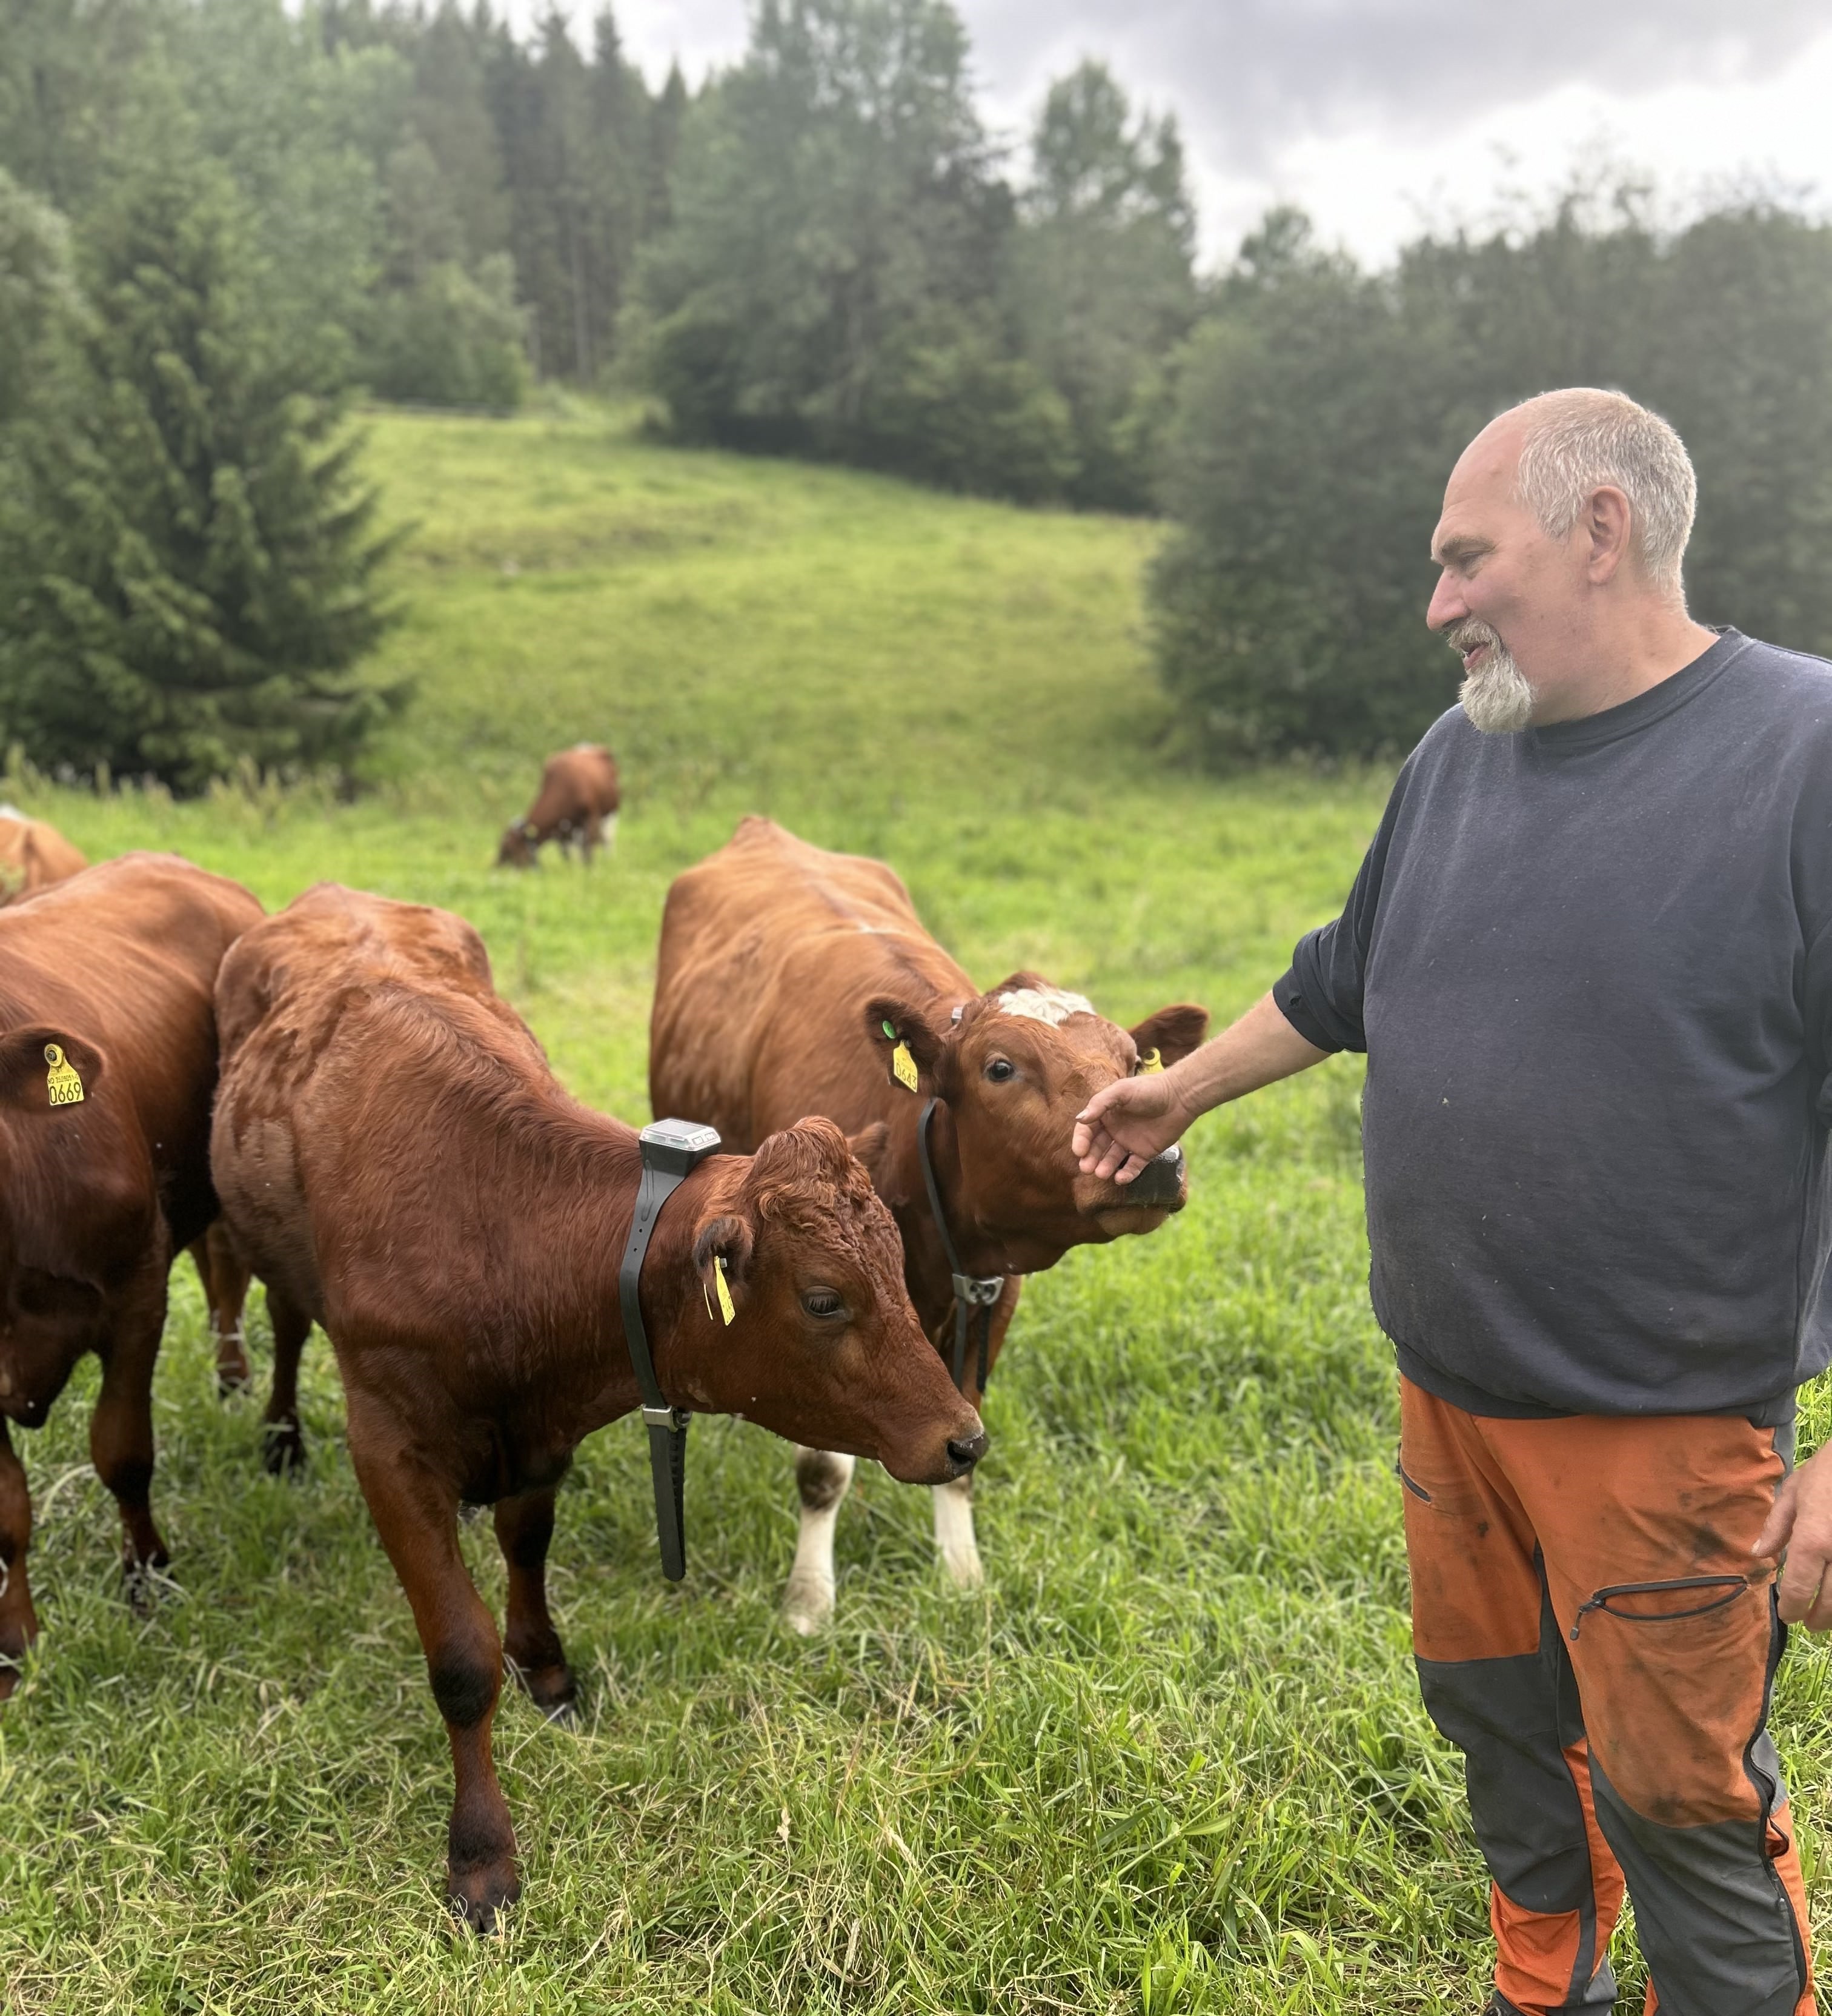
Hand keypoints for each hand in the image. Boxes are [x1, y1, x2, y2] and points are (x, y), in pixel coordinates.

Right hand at [1073, 1072, 1188, 1183]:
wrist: (1179, 1097)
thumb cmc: (1149, 1090)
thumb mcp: (1121, 1091)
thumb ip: (1100, 1103)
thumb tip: (1079, 1119)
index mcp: (1106, 1114)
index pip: (1087, 1130)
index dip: (1081, 1141)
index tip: (1079, 1151)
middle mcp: (1115, 1129)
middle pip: (1097, 1147)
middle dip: (1090, 1158)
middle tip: (1086, 1169)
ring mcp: (1130, 1143)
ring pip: (1112, 1159)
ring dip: (1105, 1167)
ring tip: (1101, 1174)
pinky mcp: (1145, 1153)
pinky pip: (1133, 1167)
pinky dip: (1126, 1174)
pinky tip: (1120, 1178)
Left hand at [1753, 1442, 1831, 1627]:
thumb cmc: (1828, 1473)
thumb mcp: (1794, 1493)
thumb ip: (1777, 1527)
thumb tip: (1760, 1555)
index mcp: (1812, 1541)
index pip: (1797, 1588)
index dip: (1790, 1607)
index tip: (1786, 1615)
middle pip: (1829, 1604)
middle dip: (1817, 1618)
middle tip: (1809, 1623)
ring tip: (1827, 1615)